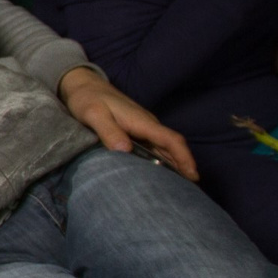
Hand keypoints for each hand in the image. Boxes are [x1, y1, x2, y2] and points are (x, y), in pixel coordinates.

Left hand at [58, 68, 198, 179]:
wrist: (84, 85)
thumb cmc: (87, 99)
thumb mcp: (93, 114)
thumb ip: (108, 130)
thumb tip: (125, 150)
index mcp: (141, 122)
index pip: (171, 140)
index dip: (184, 158)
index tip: (193, 176)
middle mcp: (147, 125)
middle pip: (172, 147)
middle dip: (184, 166)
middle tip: (189, 191)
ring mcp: (142, 128)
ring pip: (164, 148)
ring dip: (174, 165)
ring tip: (178, 188)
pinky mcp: (135, 131)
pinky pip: (153, 147)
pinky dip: (161, 160)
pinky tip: (158, 174)